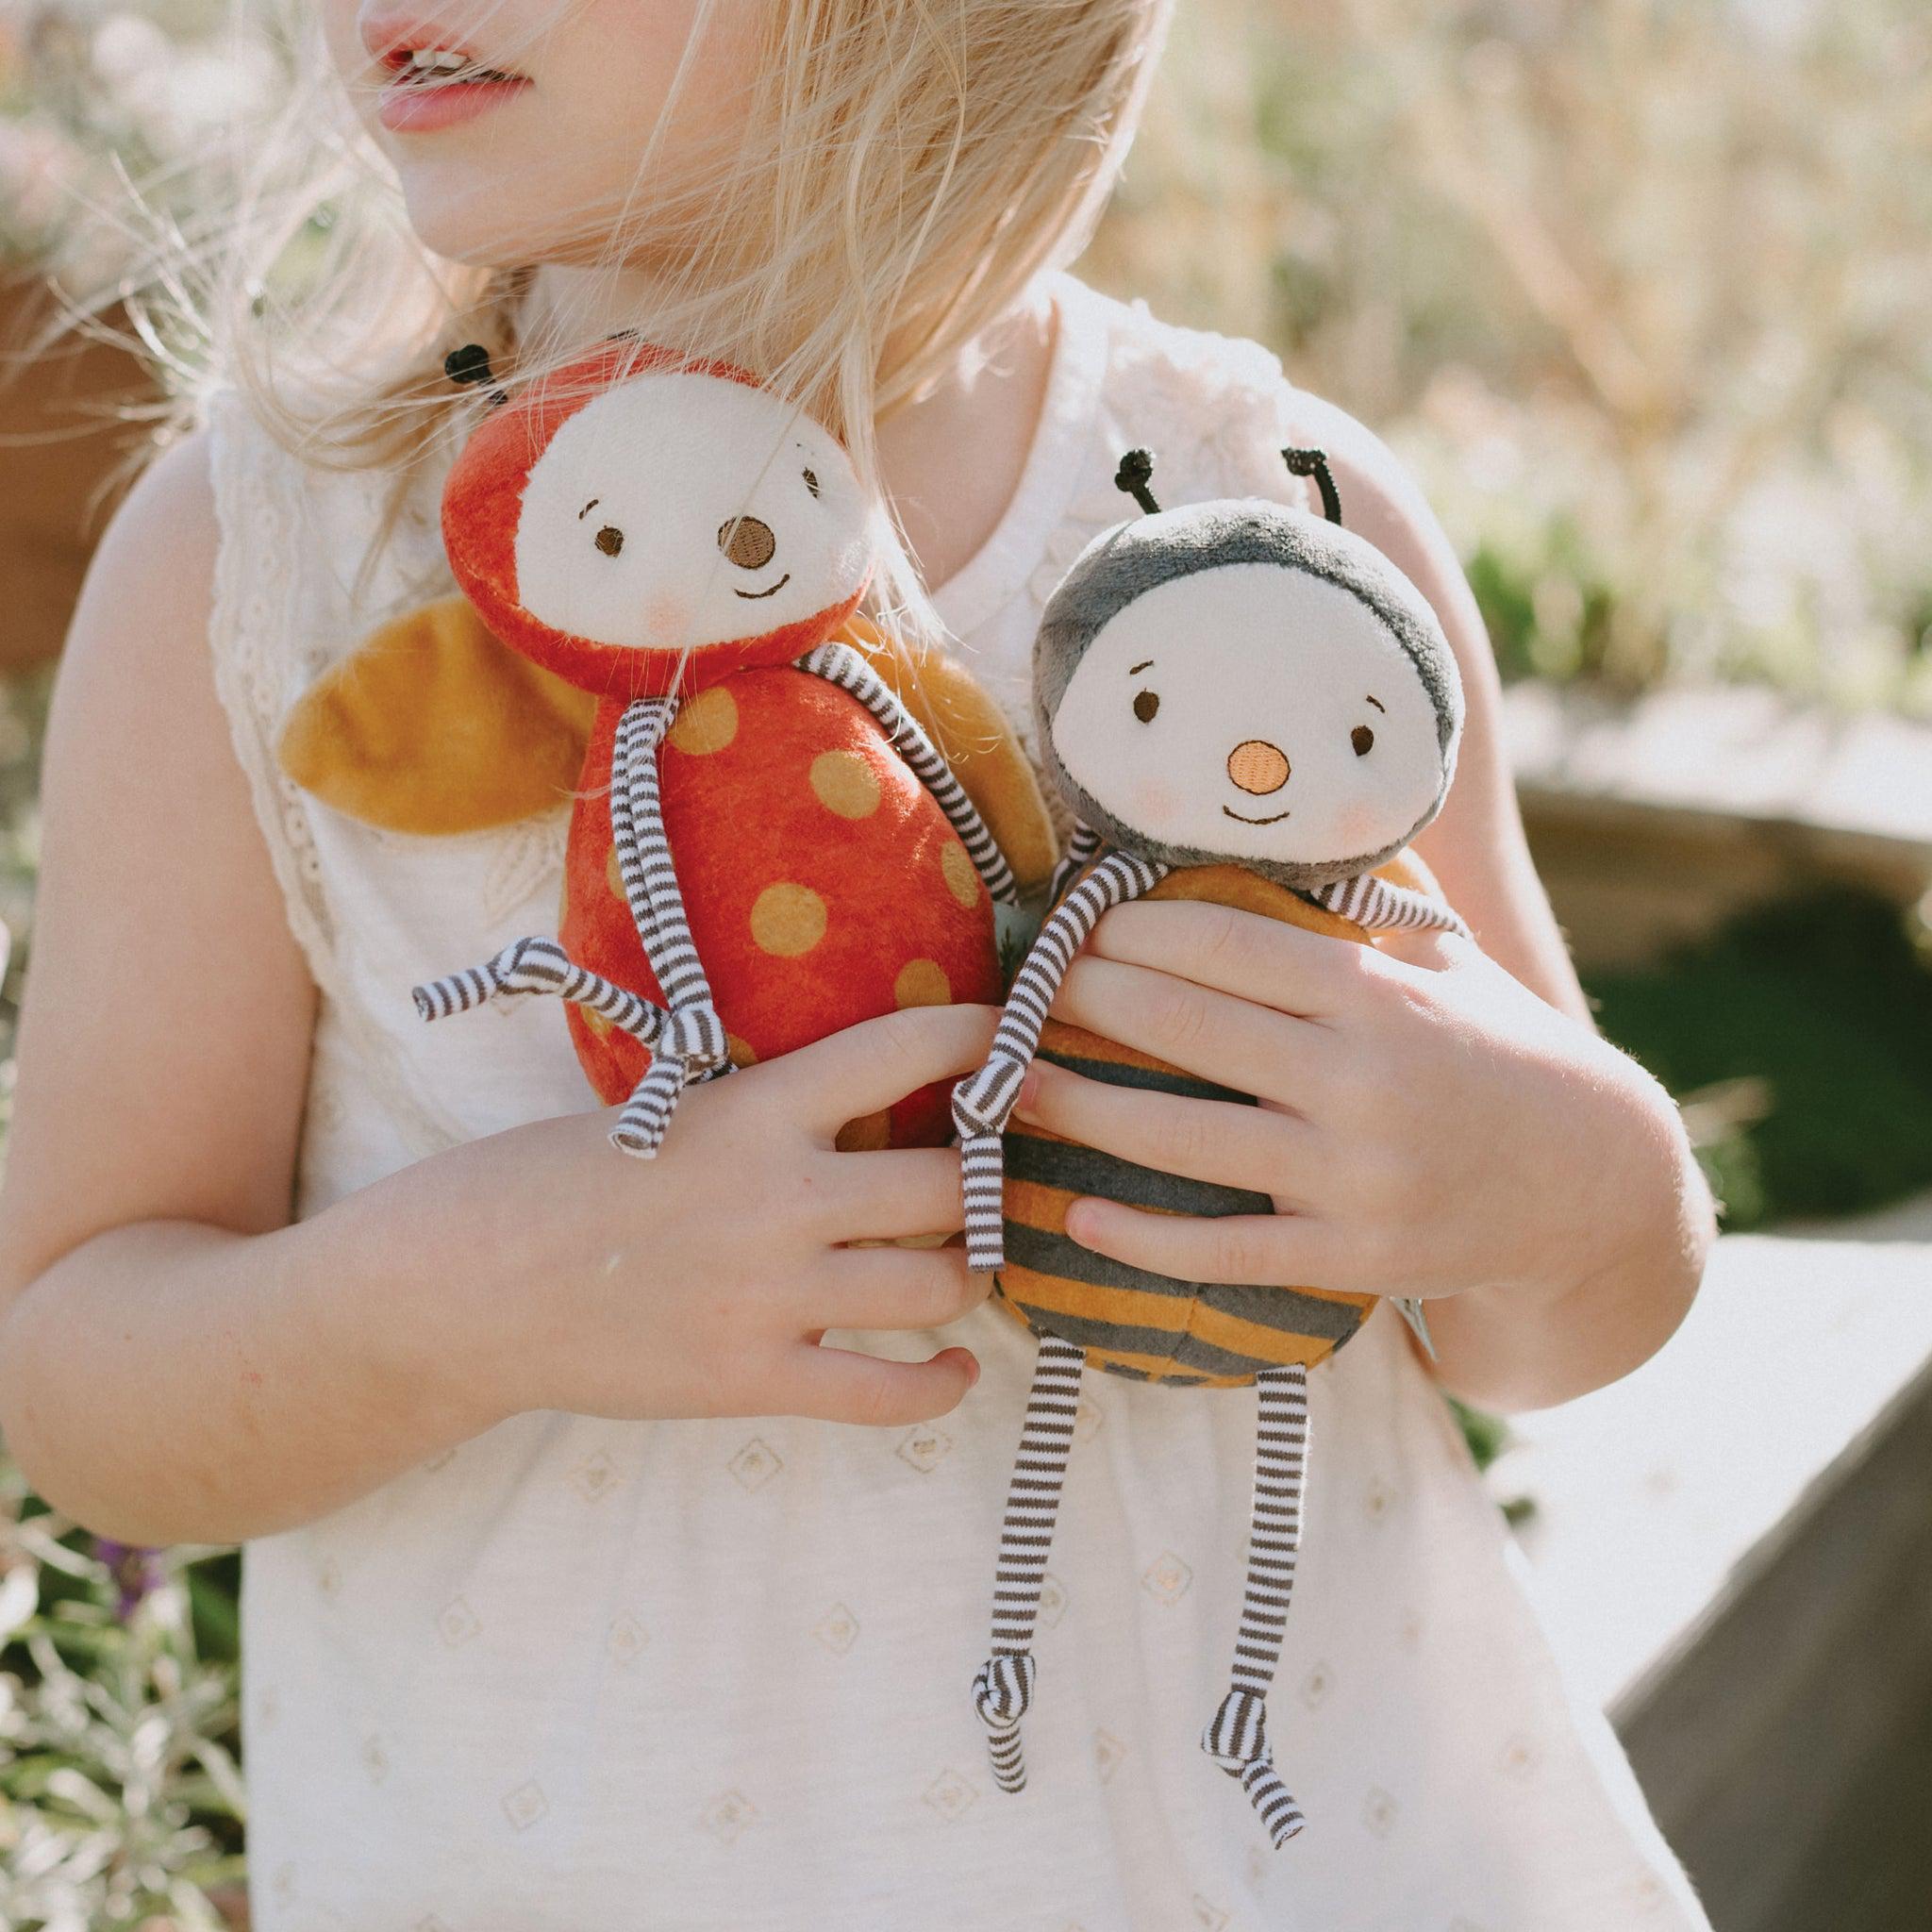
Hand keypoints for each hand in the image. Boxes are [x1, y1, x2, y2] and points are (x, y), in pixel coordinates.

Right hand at [425, 1003, 1000, 1430]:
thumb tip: (868, 1103)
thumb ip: (765, 1111)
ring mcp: (769, 1296)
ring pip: (939, 1285)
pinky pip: (888, 1394)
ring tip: (968, 1267)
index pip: (910, 1047)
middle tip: (1003, 1179)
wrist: (458, 1288)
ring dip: (972, 1276)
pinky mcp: (750, 1379)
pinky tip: (956, 1369)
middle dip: (995, 1182)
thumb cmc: (550, 1179)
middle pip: (956, 1185)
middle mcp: (780, 1196)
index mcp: (756, 1108)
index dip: (988, 1040)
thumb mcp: (662, 1106)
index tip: (1019, 1044)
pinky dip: (942, 1384)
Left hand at [1012, 899, 1675, 1310]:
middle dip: (1086, 1004)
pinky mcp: (1356, 1257)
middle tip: (1019, 990)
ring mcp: (1358, 1177)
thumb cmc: (1499, 1050)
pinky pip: (1228, 1251)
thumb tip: (1293, 806)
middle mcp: (1364, 1080)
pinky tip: (1078, 1217)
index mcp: (1379, 995)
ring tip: (1008, 1089)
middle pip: (1188, 1030)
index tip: (1075, 923)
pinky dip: (1145, 1239)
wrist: (1597, 1183)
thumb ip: (1369, 897)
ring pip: (1186, 1140)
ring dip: (1082, 1111)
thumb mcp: (1450, 959)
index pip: (1227, 948)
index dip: (1134, 932)